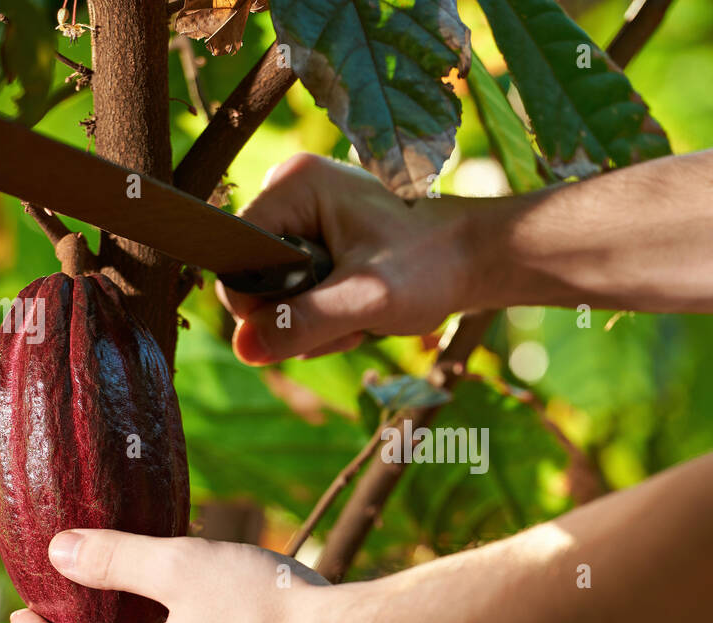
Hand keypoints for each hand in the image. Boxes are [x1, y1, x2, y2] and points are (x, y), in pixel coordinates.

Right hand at [218, 153, 490, 364]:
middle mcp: (291, 191)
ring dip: (312, 323)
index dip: (258, 304)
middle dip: (295, 317)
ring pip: (276, 292)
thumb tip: (243, 348)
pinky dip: (323, 315)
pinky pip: (296, 291)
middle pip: (254, 277)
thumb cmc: (431, 265)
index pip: (237, 256)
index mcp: (294, 184)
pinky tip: (357, 317)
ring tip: (359, 321)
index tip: (309, 326)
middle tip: (346, 326)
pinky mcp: (318, 237)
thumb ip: (303, 322)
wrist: (476, 258)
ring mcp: (305, 214)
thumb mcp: (366, 299)